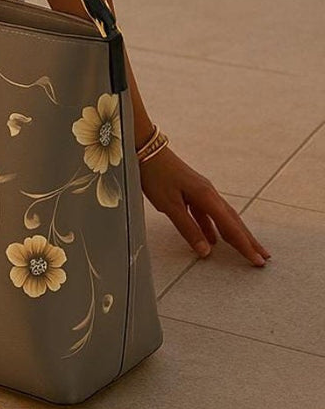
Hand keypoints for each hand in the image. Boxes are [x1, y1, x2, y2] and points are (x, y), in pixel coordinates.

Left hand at [140, 145, 269, 266]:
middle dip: (248, 240)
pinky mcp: (192, 191)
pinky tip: (212, 240)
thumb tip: (206, 251)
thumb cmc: (156, 175)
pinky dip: (212, 227)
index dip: (244, 245)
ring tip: (245, 249)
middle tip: (263, 257)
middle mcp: (209, 193)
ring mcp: (201, 191)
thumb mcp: (170, 205)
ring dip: (234, 234)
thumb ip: (188, 229)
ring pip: (222, 217)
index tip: (257, 260)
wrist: (146, 149)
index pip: (231, 226)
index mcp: (207, 196)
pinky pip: (207, 214)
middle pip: (233, 221)